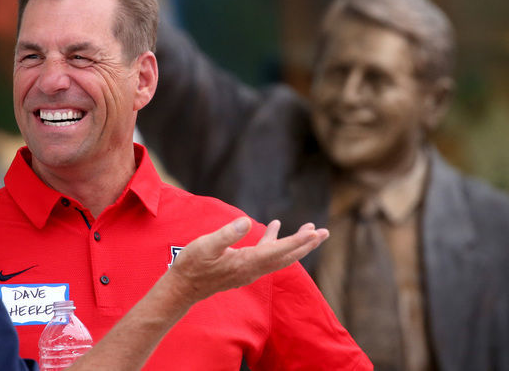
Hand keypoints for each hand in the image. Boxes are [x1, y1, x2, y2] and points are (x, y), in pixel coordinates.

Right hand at [166, 217, 328, 302]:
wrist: (183, 288)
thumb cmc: (191, 265)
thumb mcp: (205, 245)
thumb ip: (226, 234)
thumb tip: (247, 221)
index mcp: (247, 262)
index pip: (279, 251)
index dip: (298, 241)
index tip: (315, 232)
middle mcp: (253, 268)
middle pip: (288, 256)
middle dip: (307, 244)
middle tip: (325, 232)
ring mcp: (250, 269)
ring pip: (280, 256)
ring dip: (296, 243)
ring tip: (310, 229)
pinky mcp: (244, 267)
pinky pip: (266, 254)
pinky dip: (275, 241)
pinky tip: (274, 227)